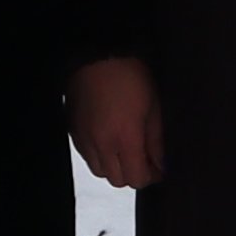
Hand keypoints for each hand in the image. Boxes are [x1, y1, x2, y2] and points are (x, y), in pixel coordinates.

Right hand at [66, 54, 164, 187]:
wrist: (98, 55)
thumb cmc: (129, 75)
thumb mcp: (154, 107)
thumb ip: (157, 141)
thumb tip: (161, 164)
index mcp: (124, 138)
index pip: (136, 179)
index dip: (150, 176)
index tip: (158, 167)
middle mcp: (100, 144)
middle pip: (117, 180)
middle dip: (133, 173)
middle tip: (144, 159)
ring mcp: (84, 139)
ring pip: (100, 171)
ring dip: (114, 166)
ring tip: (125, 148)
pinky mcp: (73, 131)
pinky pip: (86, 156)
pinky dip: (99, 155)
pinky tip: (109, 138)